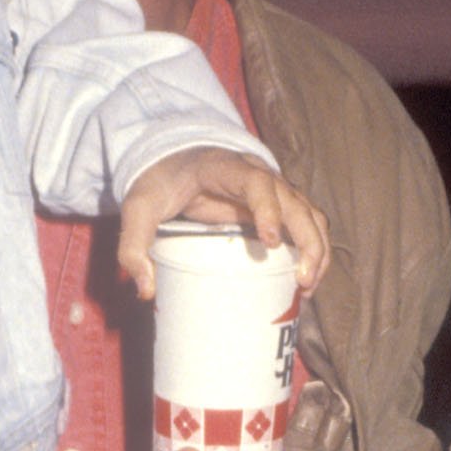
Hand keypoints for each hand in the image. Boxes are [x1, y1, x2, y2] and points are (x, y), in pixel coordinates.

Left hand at [117, 150, 330, 298]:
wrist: (175, 160)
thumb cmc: (160, 182)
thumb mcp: (138, 208)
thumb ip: (133, 244)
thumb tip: (146, 290)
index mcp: (228, 168)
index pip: (258, 183)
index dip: (270, 210)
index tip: (269, 242)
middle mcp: (260, 176)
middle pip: (297, 203)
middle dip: (308, 241)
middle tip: (301, 281)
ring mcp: (274, 191)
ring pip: (311, 215)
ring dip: (318, 250)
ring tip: (306, 287)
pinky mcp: (278, 208)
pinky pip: (307, 225)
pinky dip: (315, 251)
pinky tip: (305, 281)